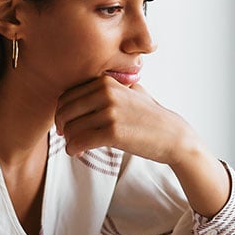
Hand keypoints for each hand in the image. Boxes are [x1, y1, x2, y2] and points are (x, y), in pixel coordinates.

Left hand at [55, 76, 193, 165]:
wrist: (172, 135)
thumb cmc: (150, 116)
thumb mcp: (132, 91)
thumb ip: (110, 87)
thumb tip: (83, 91)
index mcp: (106, 81)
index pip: (68, 95)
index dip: (61, 112)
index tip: (64, 123)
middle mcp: (106, 93)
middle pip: (65, 111)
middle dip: (62, 126)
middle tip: (66, 136)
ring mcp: (110, 112)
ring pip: (71, 128)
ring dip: (68, 141)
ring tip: (75, 147)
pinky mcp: (113, 133)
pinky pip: (80, 141)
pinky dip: (73, 149)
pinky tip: (77, 153)